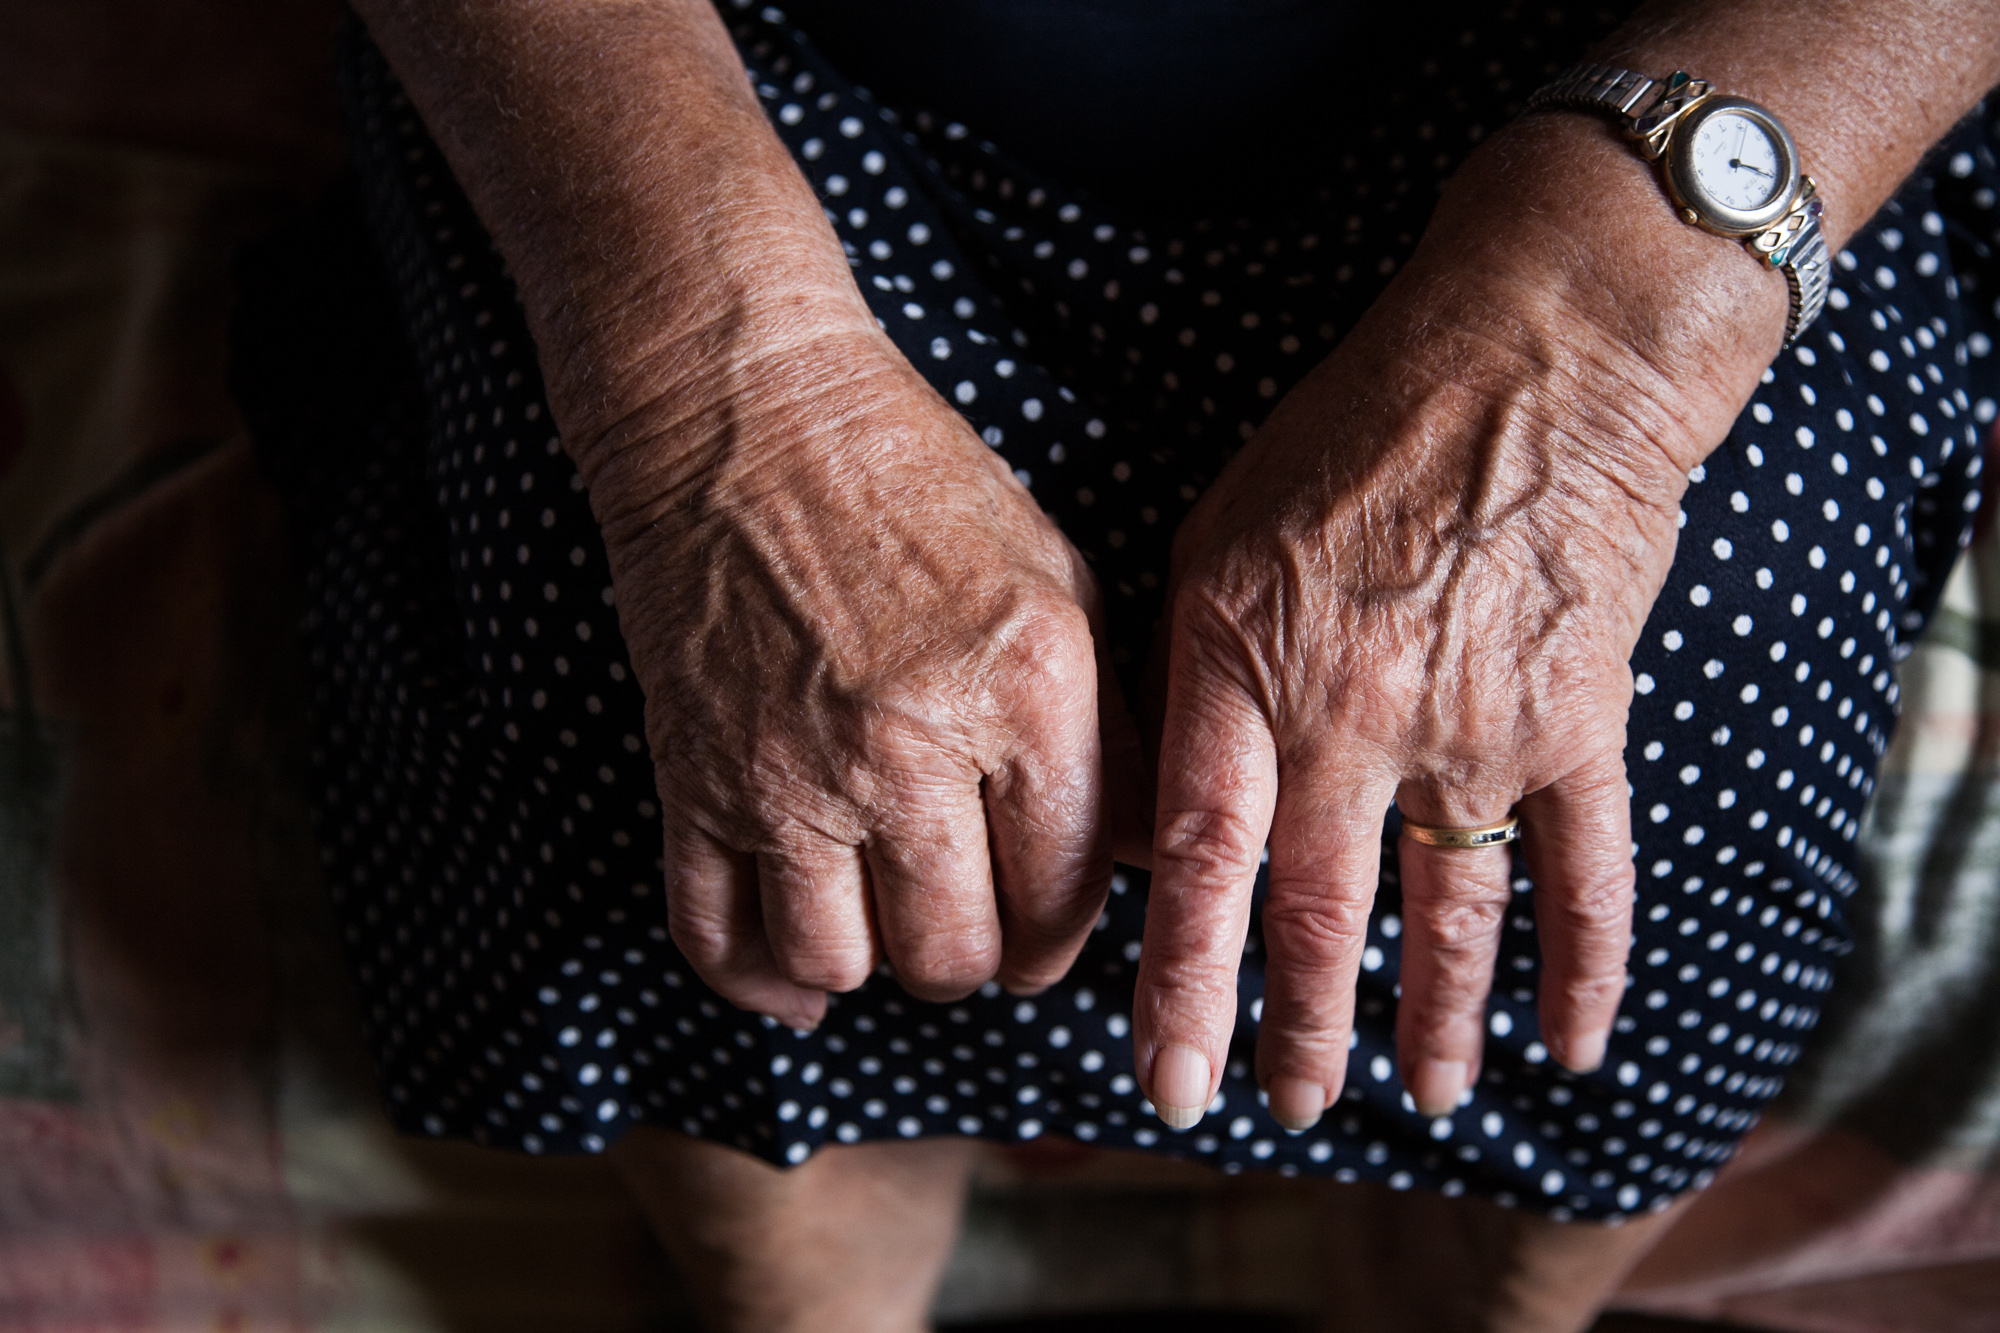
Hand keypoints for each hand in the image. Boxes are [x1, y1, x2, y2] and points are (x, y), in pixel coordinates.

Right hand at [592, 323, 1139, 1028]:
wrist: (749, 417)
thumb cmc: (917, 489)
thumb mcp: (1058, 584)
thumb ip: (1110, 732)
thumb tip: (1138, 863)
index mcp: (1025, 689)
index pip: (1066, 894)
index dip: (1065, 934)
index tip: (1045, 925)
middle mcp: (908, 745)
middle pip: (955, 954)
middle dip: (975, 960)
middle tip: (970, 927)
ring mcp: (788, 769)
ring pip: (839, 964)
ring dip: (873, 966)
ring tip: (885, 923)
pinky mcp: (692, 777)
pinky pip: (718, 937)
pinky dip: (760, 978)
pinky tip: (797, 972)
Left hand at [1132, 115, 1787, 1128]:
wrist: (1527, 359)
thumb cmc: (1351, 436)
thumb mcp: (1215, 537)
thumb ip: (1185, 676)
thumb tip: (1152, 808)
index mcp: (1244, 672)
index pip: (1196, 864)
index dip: (1180, 987)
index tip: (1168, 1079)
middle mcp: (1353, 718)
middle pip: (1319, 920)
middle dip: (1301, 1033)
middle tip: (1287, 1112)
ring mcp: (1473, 728)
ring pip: (1450, 919)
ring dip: (1436, 1025)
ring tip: (1429, 1100)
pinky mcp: (1577, 722)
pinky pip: (1585, 873)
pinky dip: (1584, 967)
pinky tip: (1572, 1045)